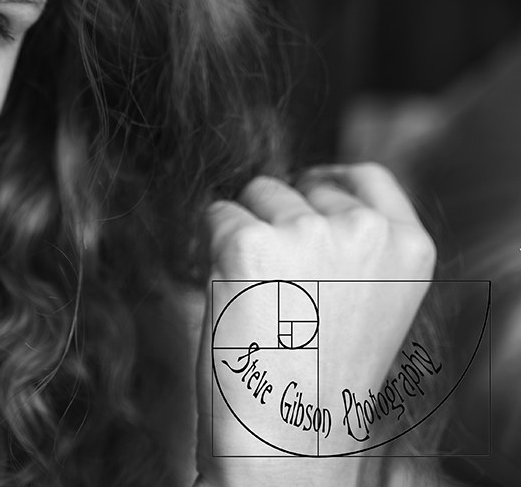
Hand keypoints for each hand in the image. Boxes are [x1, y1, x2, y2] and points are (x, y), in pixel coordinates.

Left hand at [195, 165, 435, 486]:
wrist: (289, 442)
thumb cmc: (319, 381)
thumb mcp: (367, 304)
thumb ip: (353, 247)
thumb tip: (307, 194)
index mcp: (408, 247)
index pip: (367, 176)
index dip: (327, 181)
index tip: (306, 192)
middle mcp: (364, 229)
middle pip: (297, 186)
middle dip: (277, 221)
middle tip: (281, 293)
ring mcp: (306, 231)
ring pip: (254, 195)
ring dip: (244, 233)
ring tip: (260, 301)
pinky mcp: (247, 241)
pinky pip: (214, 215)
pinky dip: (210, 249)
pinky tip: (232, 298)